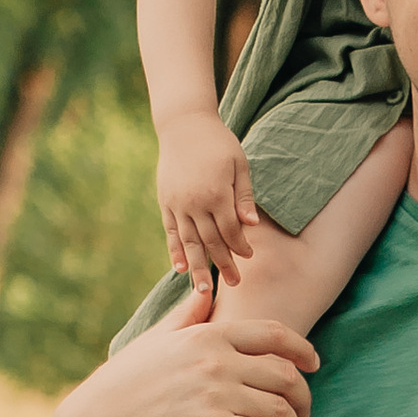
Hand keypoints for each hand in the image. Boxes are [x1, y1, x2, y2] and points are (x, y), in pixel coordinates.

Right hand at [47, 282, 315, 416]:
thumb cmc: (123, 388)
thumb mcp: (153, 342)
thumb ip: (186, 316)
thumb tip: (206, 290)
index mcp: (206, 335)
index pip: (272, 334)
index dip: (301, 349)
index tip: (313, 363)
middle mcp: (215, 361)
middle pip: (284, 373)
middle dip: (302, 394)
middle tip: (304, 410)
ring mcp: (216, 395)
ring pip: (281, 408)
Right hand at [156, 116, 257, 282]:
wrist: (183, 126)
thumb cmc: (218, 144)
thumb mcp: (239, 165)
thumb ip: (244, 197)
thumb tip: (251, 226)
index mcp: (217, 193)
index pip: (230, 230)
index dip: (240, 246)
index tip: (248, 257)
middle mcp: (195, 203)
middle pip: (211, 241)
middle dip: (224, 264)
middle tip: (235, 284)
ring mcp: (178, 204)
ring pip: (189, 243)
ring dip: (198, 267)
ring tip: (204, 290)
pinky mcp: (166, 203)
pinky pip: (171, 232)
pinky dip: (175, 251)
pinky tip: (181, 268)